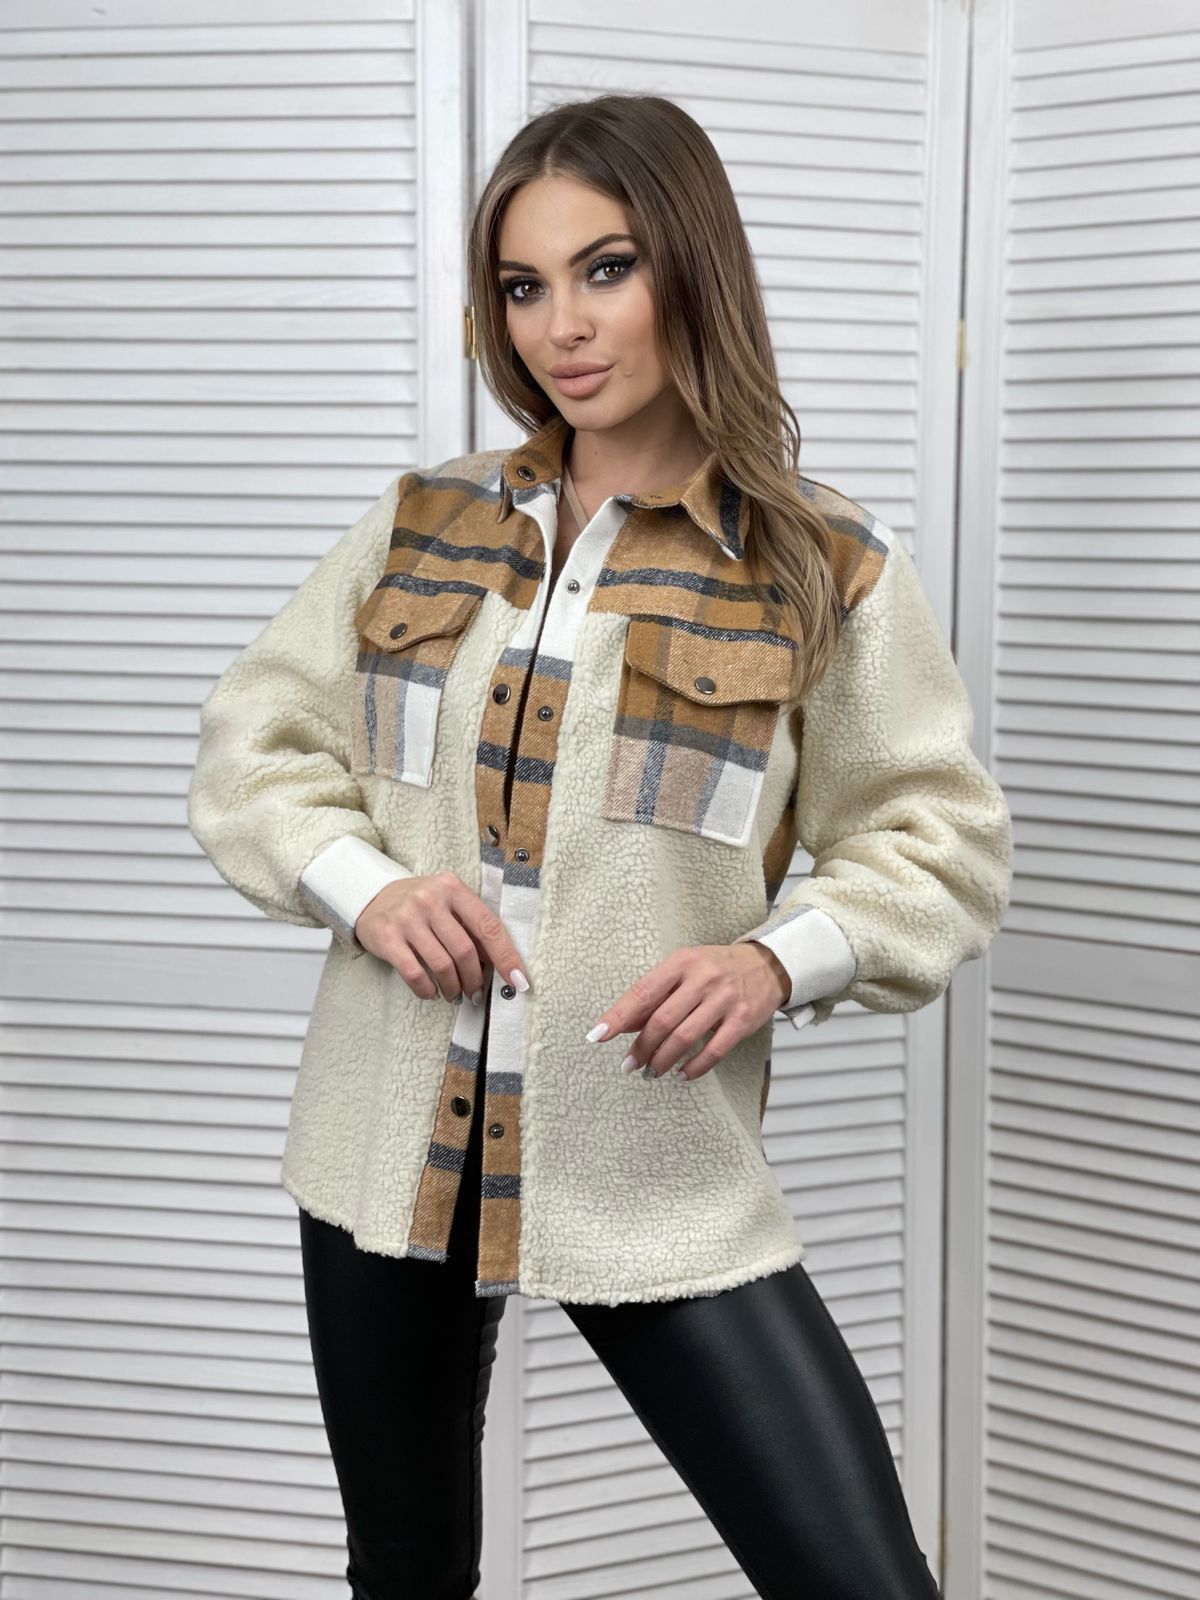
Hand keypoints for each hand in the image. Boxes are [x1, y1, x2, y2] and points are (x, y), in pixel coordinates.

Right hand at [355, 871, 528, 1004]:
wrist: (372, 898)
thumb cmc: (421, 906)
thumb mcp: (448, 904)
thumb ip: (471, 926)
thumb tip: (500, 963)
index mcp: (453, 888)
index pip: (488, 926)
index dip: (506, 956)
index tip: (518, 980)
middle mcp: (430, 899)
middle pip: (465, 950)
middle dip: (475, 979)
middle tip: (476, 993)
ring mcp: (406, 917)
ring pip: (442, 965)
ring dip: (453, 987)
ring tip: (454, 994)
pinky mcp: (387, 937)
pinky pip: (415, 973)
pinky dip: (427, 990)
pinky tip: (431, 992)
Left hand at [586, 941, 790, 1082]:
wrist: (767, 965)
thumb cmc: (716, 969)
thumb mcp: (683, 970)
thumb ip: (654, 996)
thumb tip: (620, 1024)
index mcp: (682, 962)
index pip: (643, 992)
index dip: (618, 1015)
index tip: (598, 1035)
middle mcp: (703, 978)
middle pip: (662, 1020)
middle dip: (641, 1047)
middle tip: (629, 1065)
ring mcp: (725, 999)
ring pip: (685, 1037)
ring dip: (663, 1060)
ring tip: (652, 1072)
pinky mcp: (743, 1019)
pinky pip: (714, 1050)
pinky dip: (694, 1067)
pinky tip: (681, 1075)